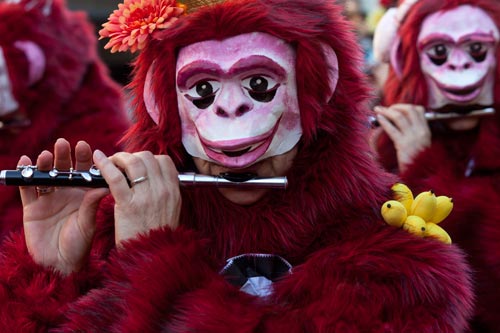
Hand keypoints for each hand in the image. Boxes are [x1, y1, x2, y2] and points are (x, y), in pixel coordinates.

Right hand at [20, 139, 109, 274]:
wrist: (59, 265)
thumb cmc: (79, 245)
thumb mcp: (88, 224)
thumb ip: (92, 204)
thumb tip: (104, 185)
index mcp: (83, 194)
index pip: (83, 171)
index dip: (83, 158)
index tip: (84, 146)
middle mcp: (66, 193)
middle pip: (63, 169)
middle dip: (63, 156)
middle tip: (63, 144)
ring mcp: (48, 199)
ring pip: (45, 176)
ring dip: (45, 164)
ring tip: (46, 156)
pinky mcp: (32, 207)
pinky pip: (27, 188)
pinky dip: (24, 175)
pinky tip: (24, 162)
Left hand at [92, 150, 180, 246]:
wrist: (152, 259)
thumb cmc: (157, 238)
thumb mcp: (170, 213)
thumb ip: (165, 195)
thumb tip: (155, 180)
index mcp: (174, 192)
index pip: (164, 162)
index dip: (148, 159)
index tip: (137, 165)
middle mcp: (163, 191)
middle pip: (148, 158)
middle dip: (131, 156)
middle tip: (120, 164)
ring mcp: (146, 197)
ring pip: (133, 162)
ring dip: (118, 158)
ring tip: (109, 162)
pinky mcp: (128, 205)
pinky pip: (116, 177)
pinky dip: (105, 164)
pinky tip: (98, 158)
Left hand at [374, 104, 430, 171]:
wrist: (422, 175)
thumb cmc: (419, 161)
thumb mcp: (421, 144)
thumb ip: (415, 133)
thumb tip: (401, 123)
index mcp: (426, 130)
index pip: (419, 110)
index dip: (406, 106)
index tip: (397, 108)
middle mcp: (421, 131)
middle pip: (409, 110)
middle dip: (396, 106)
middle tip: (386, 108)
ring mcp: (412, 138)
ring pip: (399, 117)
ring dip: (387, 111)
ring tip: (378, 110)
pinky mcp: (403, 145)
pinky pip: (392, 129)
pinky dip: (384, 122)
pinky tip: (378, 119)